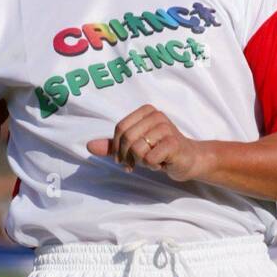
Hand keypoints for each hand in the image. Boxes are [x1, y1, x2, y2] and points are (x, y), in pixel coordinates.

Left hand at [87, 106, 211, 182]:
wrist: (188, 159)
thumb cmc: (159, 151)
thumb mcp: (134, 146)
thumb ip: (112, 145)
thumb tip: (88, 146)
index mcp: (146, 111)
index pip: (120, 128)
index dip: (116, 147)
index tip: (121, 160)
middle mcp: (156, 115)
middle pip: (127, 138)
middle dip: (127, 156)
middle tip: (133, 166)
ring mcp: (166, 128)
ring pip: (137, 149)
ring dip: (142, 162)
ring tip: (152, 161)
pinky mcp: (173, 143)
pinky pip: (150, 157)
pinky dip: (153, 165)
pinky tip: (162, 163)